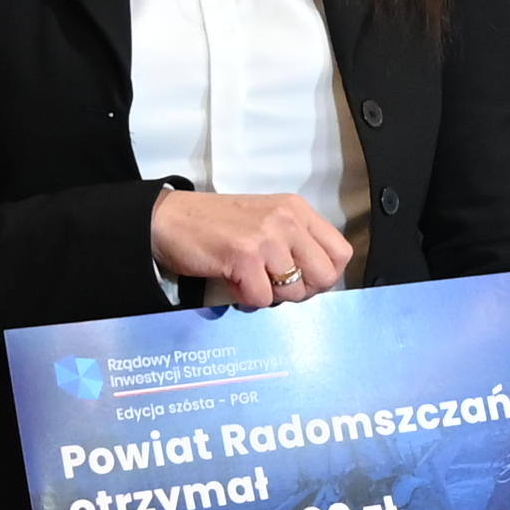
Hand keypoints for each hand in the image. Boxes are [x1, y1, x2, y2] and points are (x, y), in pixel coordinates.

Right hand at [151, 187, 356, 310]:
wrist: (168, 219)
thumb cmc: (216, 225)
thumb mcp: (266, 221)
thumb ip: (295, 243)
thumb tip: (315, 282)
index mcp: (297, 210)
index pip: (341, 252)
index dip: (325, 276)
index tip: (302, 280)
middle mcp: (288, 219)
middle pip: (325, 276)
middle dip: (301, 292)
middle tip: (274, 286)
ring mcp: (267, 237)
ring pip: (293, 292)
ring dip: (270, 296)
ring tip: (248, 279)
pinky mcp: (245, 255)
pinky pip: (262, 299)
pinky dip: (246, 299)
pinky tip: (232, 282)